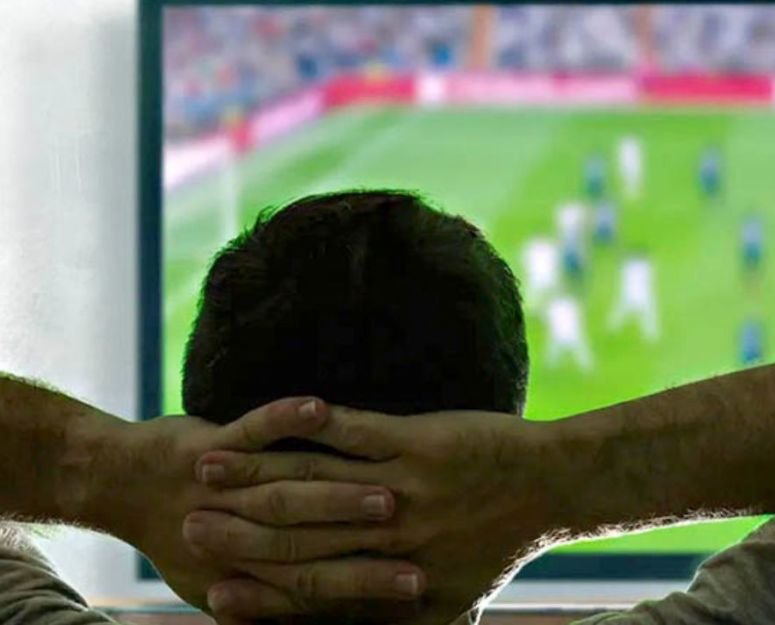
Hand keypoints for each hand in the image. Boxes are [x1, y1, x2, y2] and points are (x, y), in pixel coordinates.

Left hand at [91, 398, 423, 623]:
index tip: (419, 586)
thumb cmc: (184, 542)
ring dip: (339, 489)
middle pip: (320, 541)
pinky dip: (286, 418)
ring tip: (393, 488)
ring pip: (296, 485)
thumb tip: (325, 624)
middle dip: (371, 546)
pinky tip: (318, 406)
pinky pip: (257, 427)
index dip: (371, 588)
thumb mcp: (222, 584)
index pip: (322, 587)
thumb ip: (273, 606)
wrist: (119, 485)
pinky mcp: (218, 444)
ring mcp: (231, 486)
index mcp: (251, 571)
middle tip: (418, 546)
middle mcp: (242, 533)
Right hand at [191, 406, 560, 623]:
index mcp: (392, 578)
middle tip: (186, 524)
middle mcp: (389, 538)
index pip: (309, 592)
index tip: (212, 591)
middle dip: (236, 531)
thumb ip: (403, 623)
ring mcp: (402, 486)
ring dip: (255, 473)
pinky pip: (352, 433)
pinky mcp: (416, 442)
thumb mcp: (452, 602)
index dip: (258, 593)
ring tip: (207, 466)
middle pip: (298, 537)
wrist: (552, 486)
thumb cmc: (499, 546)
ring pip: (313, 481)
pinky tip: (276, 419)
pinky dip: (306, 427)